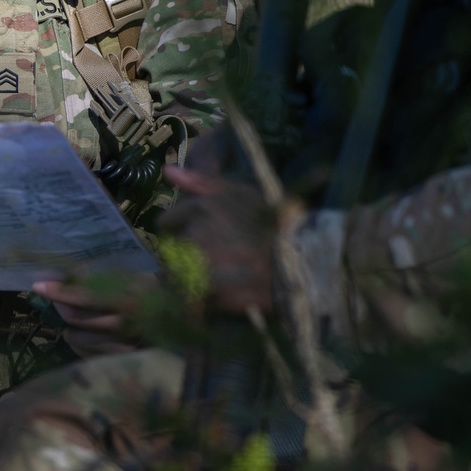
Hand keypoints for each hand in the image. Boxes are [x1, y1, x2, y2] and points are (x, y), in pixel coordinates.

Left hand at [33, 277, 153, 357]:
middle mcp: (126, 326)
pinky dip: (79, 342)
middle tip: (54, 297)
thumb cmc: (151, 290)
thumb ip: (102, 274)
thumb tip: (66, 270)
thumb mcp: (131, 275)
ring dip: (68, 326)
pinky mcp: (120, 362)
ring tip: (74, 316)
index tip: (38, 285)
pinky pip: (85, 353)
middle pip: (76, 318)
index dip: (60, 291)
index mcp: (129, 300)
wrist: (181, 318)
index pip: (86, 296)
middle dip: (60, 306)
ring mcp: (123, 347)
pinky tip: (86, 332)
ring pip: (77, 337)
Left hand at [160, 168, 274, 315]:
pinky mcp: (214, 295)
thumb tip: (167, 170)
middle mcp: (198, 235)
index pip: (165, 223)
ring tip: (222, 276)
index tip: (201, 235)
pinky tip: (225, 292)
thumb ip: (201, 181)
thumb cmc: (273, 223)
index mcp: (202, 208)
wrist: (304, 262)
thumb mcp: (240, 193)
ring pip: (178, 276)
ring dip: (191, 278)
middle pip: (170, 252)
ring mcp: (205, 267)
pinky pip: (194, 299)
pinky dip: (204, 300)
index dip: (180, 229)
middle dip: (184, 255)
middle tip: (217, 257)